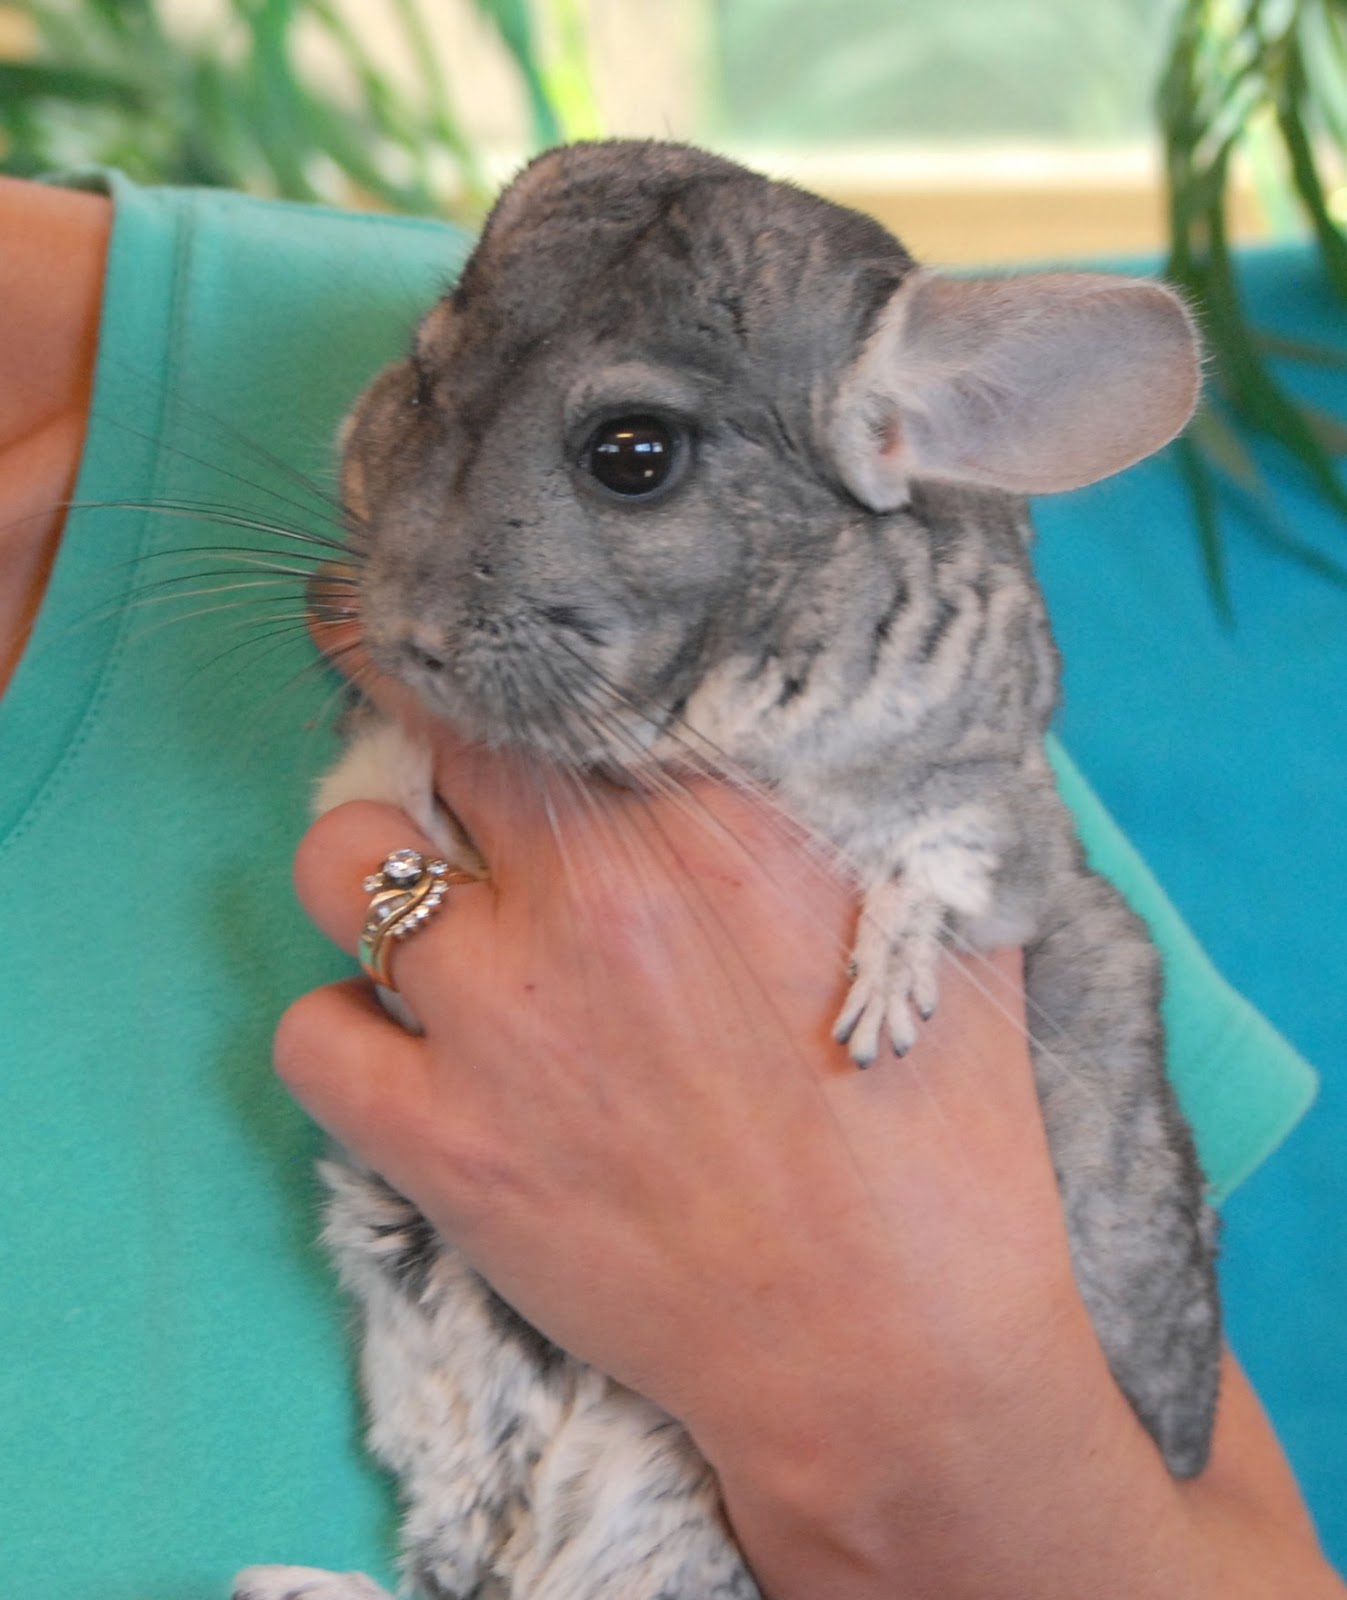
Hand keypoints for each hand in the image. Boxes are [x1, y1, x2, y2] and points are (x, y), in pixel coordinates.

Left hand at [276, 725, 1338, 1599]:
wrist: (888, 1353)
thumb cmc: (941, 1145)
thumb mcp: (949, 934)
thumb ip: (880, 819)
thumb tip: (853, 749)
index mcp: (718, 822)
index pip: (559, 681)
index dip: (513, 671)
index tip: (482, 658)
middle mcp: (593, 892)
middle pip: (436, 742)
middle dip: (437, 751)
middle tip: (462, 796)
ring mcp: (503, 1018)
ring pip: (334, 863)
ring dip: (363, 873)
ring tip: (418, 914)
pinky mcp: (442, 1144)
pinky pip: (305, 1035)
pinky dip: (340, 1033)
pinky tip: (405, 1054)